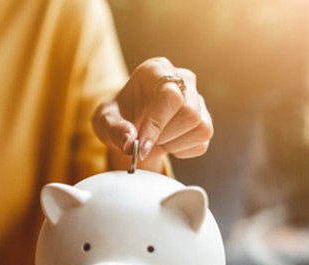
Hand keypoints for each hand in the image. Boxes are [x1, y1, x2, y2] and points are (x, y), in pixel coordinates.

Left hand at [92, 57, 212, 166]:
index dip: (157, 123)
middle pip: (190, 112)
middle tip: (144, 140)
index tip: (141, 145)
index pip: (169, 95)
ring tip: (155, 139)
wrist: (129, 125)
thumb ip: (115, 130)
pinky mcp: (204, 118)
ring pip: (201, 127)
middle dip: (165, 135)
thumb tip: (130, 143)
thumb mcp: (104, 122)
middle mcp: (182, 79)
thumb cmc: (117, 116)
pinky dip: (182, 150)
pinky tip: (167, 143)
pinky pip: (202, 141)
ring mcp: (197, 98)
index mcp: (156, 70)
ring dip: (173, 143)